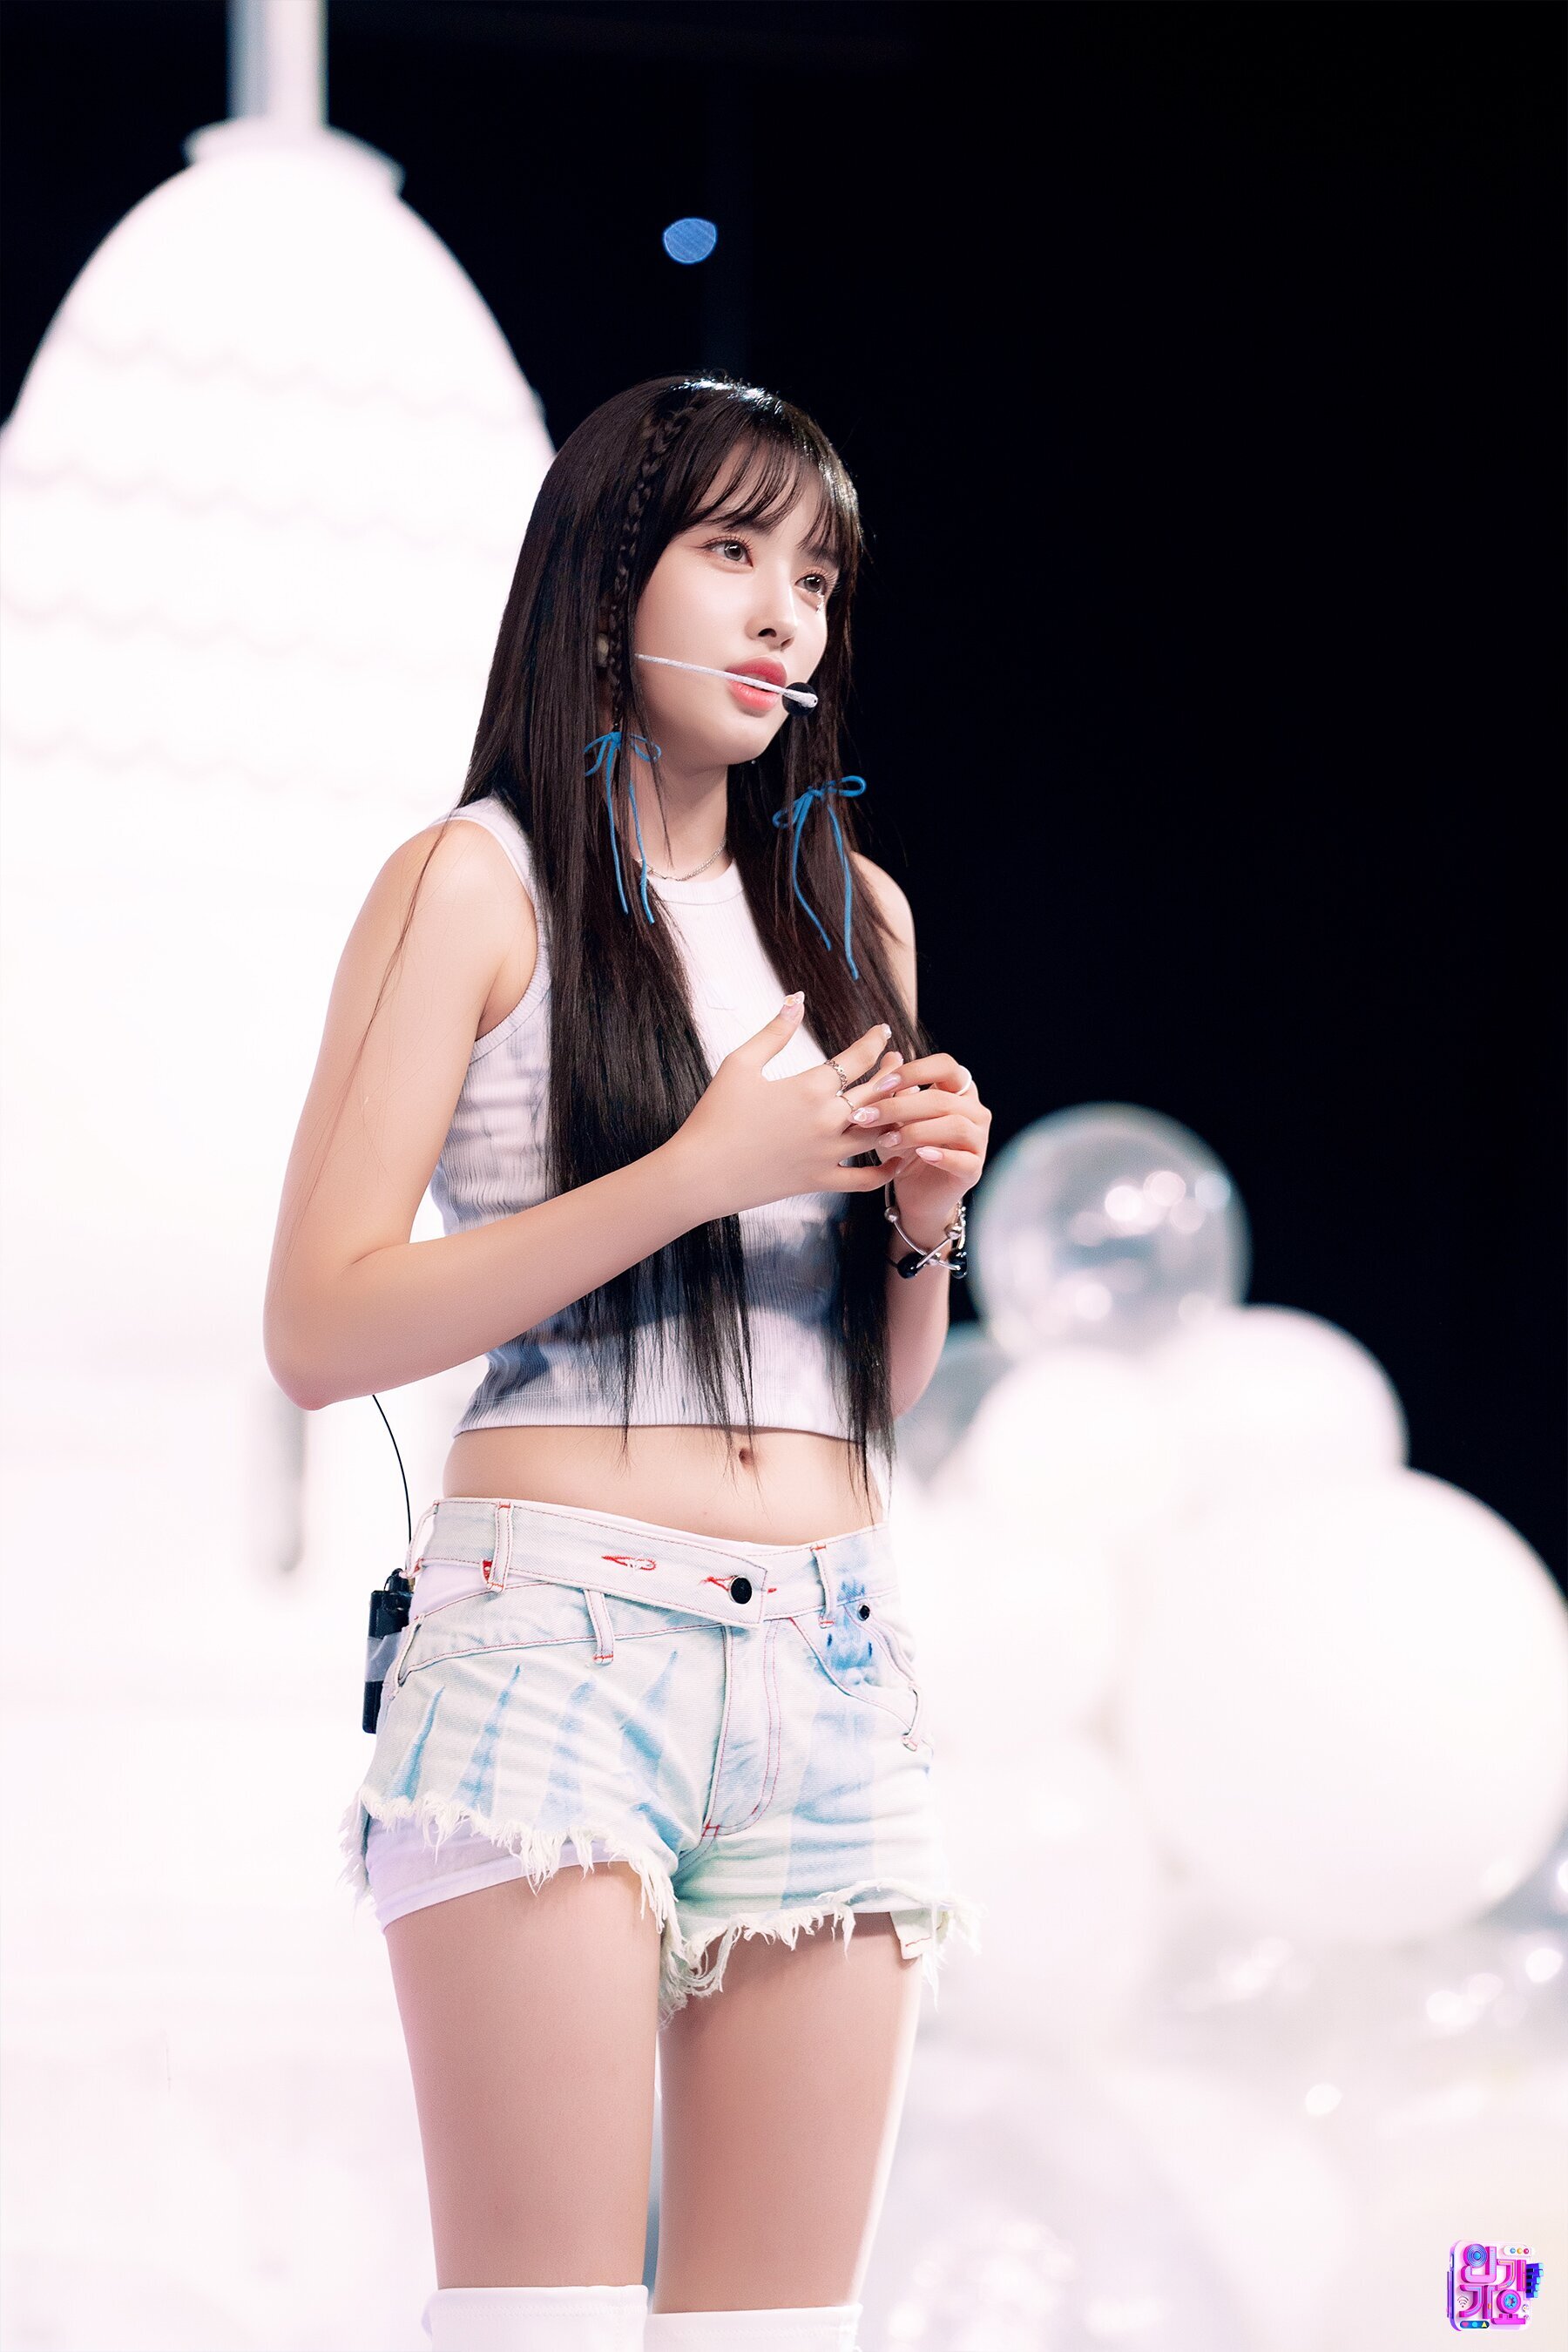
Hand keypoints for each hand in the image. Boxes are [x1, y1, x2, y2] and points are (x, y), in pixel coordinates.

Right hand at [673, 998, 911, 1219]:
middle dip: (891, 1073)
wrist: (698, 1174)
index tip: (882, 1031)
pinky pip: (867, 1180)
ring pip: (880, 1132)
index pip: (857, 1058)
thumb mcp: (740, 1064)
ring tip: (903, 1101)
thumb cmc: (714, 1116)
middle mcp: (827, 1120)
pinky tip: (897, 1156)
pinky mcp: (821, 1182)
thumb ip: (774, 1031)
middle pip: (876, 1092)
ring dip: (897, 1114)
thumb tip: (797, 999)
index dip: (874, 1041)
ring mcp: (827, 1154)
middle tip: (898, 1061)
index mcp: (810, 1087)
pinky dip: (887, 1170)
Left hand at [850, 1050, 991, 1242]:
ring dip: (915, 1131)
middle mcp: (974, 1111)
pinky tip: (919, 1155)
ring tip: (884, 1141)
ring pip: (954, 1125)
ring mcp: (978, 1140)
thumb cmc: (905, 1149)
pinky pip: (962, 1158)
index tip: (879, 1085)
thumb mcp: (893, 1118)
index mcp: (957, 1090)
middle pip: (942, 1098)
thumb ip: (894, 1090)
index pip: (945, 1066)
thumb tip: (890, 1056)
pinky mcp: (975, 1169)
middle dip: (900, 1106)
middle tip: (866, 1116)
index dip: (914, 1071)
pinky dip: (940, 1155)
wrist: (914, 1192)